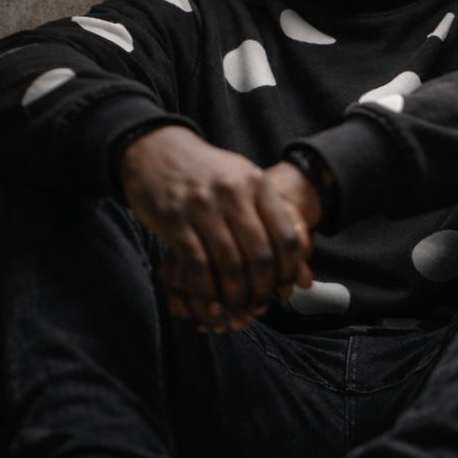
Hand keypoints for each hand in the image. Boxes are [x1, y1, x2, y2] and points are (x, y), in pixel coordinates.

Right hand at [120, 127, 315, 330]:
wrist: (157, 151)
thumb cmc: (206, 173)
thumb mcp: (242, 178)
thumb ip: (267, 210)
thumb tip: (300, 252)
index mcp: (257, 183)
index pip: (286, 236)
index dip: (288, 269)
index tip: (284, 286)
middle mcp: (233, 193)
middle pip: (260, 255)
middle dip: (263, 288)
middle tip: (260, 303)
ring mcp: (202, 206)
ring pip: (230, 265)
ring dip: (236, 294)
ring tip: (237, 306)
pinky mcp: (174, 220)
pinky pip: (197, 265)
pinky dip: (207, 289)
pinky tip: (210, 298)